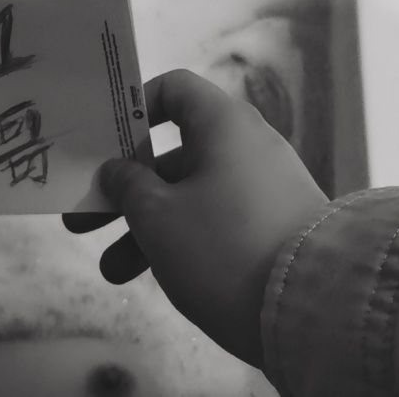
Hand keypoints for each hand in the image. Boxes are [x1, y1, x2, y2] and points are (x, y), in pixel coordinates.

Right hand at [63, 69, 327, 367]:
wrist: (315, 309)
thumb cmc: (224, 246)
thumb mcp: (158, 216)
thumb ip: (128, 186)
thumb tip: (119, 169)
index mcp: (223, 124)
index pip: (174, 89)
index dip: (134, 107)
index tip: (105, 142)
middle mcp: (247, 146)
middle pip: (175, 153)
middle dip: (126, 189)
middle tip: (84, 220)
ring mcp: (265, 188)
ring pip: (192, 194)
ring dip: (148, 227)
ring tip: (113, 272)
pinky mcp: (276, 226)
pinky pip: (218, 219)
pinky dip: (184, 239)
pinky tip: (157, 277)